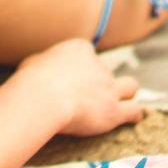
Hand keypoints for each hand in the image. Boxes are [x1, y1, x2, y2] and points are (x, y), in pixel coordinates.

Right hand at [18, 37, 142, 137]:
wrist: (42, 97)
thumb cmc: (31, 80)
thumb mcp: (33, 62)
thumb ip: (45, 62)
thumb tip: (43, 66)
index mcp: (80, 49)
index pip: (88, 54)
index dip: (81, 66)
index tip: (72, 78)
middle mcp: (98, 65)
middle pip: (106, 71)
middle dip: (100, 82)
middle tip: (88, 95)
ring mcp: (109, 87)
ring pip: (130, 86)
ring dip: (126, 93)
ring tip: (121, 102)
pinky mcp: (114, 110)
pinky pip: (135, 110)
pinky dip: (134, 115)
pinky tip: (133, 119)